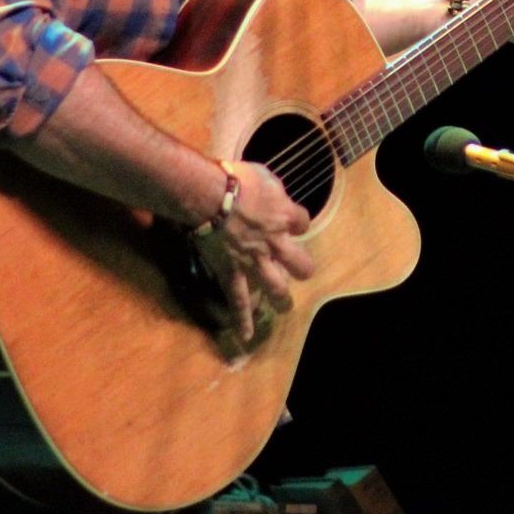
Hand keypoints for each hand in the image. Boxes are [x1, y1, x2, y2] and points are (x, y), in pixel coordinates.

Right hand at [198, 161, 314, 342]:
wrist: (210, 196)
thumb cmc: (235, 179)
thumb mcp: (264, 176)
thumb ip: (272, 191)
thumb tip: (270, 194)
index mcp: (285, 217)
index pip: (303, 223)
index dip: (297, 222)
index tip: (290, 221)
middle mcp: (276, 244)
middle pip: (302, 265)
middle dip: (301, 268)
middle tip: (299, 269)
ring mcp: (255, 262)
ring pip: (276, 289)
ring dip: (281, 299)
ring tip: (283, 306)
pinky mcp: (232, 273)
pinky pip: (238, 300)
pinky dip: (241, 320)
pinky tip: (245, 337)